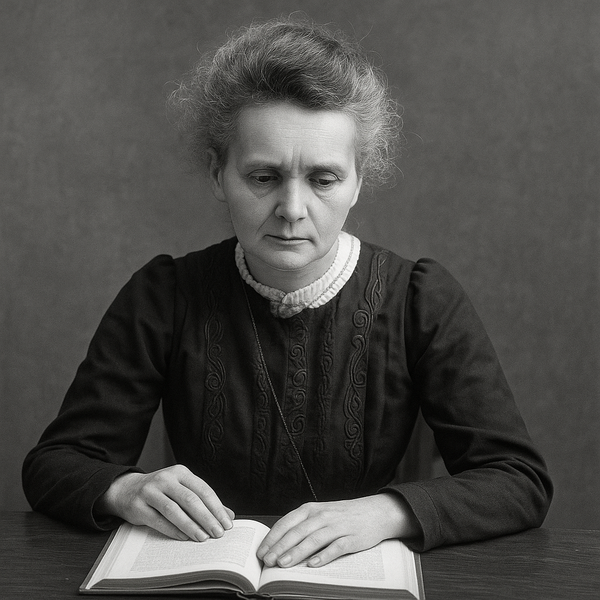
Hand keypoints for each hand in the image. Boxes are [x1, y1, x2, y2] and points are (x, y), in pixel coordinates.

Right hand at [95, 465, 234, 541]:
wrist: (126, 489)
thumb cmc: (161, 491)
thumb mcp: (182, 489)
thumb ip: (204, 501)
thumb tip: (229, 515)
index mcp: (181, 472)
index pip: (204, 490)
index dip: (217, 507)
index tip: (227, 523)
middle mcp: (166, 479)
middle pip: (191, 500)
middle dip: (207, 518)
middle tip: (218, 533)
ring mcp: (151, 491)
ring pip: (174, 510)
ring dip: (191, 526)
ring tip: (203, 538)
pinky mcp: (139, 506)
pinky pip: (158, 520)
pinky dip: (173, 530)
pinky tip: (184, 538)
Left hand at [256, 493, 418, 567]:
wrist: (376, 511)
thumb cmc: (344, 515)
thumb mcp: (321, 514)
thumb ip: (303, 526)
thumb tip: (279, 545)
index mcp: (312, 509)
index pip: (287, 522)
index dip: (273, 538)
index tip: (261, 552)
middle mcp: (323, 516)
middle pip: (298, 532)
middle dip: (280, 547)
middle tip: (267, 561)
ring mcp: (338, 526)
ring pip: (314, 539)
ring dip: (297, 552)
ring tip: (283, 564)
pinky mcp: (352, 537)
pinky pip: (336, 547)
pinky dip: (324, 555)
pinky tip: (313, 564)